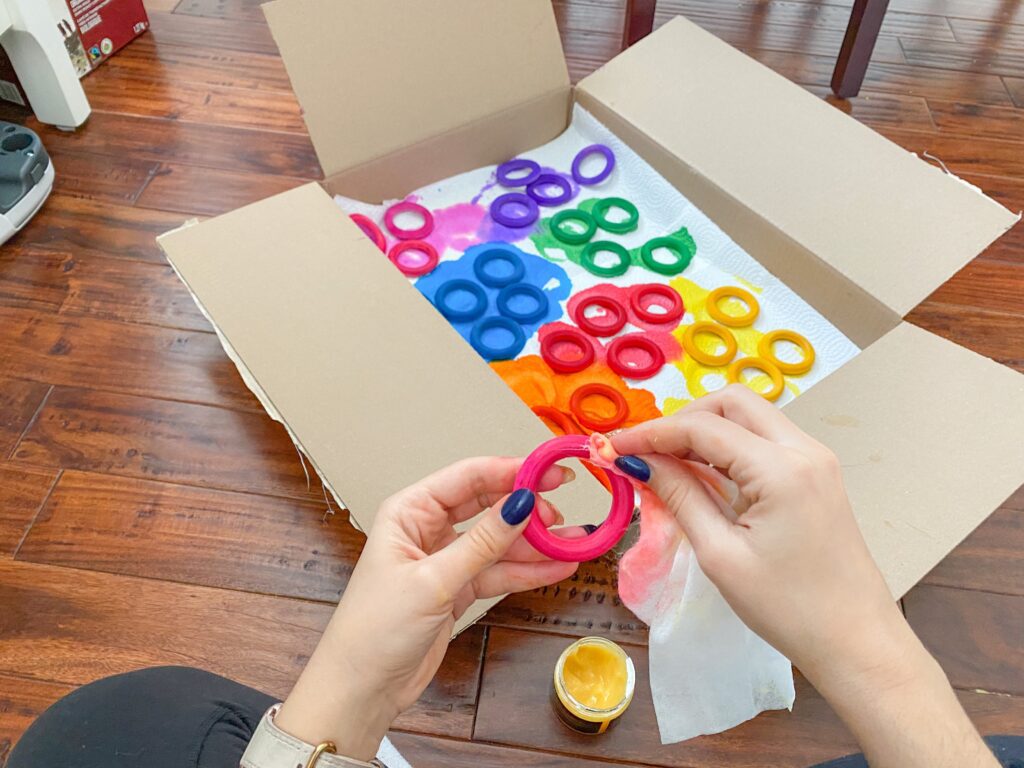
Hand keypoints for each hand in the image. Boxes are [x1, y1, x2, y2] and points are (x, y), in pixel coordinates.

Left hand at [275, 456, 579, 759]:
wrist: (361, 688)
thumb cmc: (375, 629)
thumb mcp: (433, 581)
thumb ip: (482, 542)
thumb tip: (522, 504)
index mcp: (410, 511)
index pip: (468, 478)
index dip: (512, 472)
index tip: (551, 474)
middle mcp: (428, 528)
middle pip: (488, 505)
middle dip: (527, 508)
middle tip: (563, 513)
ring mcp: (445, 560)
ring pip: (499, 542)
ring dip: (535, 544)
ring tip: (575, 542)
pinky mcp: (458, 589)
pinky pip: (499, 572)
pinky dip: (528, 571)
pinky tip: (558, 566)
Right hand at [610, 384, 908, 685]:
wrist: (857, 642)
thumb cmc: (788, 608)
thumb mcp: (720, 555)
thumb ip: (679, 496)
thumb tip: (638, 462)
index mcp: (781, 469)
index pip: (702, 428)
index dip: (651, 433)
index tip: (611, 447)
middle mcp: (804, 449)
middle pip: (731, 403)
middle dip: (681, 419)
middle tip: (644, 451)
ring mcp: (815, 459)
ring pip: (750, 417)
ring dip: (705, 430)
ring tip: (666, 464)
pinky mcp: (817, 474)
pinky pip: (764, 440)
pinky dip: (728, 446)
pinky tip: (701, 474)